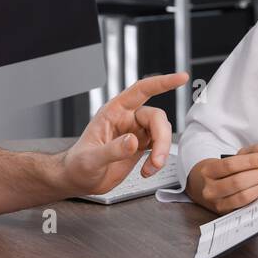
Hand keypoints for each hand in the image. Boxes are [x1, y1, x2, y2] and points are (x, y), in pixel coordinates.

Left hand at [61, 72, 187, 195]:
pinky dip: (157, 161)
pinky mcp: (140, 147)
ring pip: (160, 133)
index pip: (141, 90)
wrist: (77, 179)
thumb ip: (112, 150)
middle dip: (162, 138)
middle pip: (156, 118)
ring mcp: (135, 133)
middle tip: (157, 161)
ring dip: (161, 151)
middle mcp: (126, 119)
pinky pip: (158, 148)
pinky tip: (146, 172)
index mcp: (113, 112)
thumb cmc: (77, 165)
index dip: (162, 83)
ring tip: (149, 169)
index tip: (180, 78)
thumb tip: (133, 141)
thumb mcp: (91, 159)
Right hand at [186, 142, 257, 213]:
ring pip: (244, 196)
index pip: (230, 165)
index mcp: (207, 171)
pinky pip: (249, 205)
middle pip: (238, 182)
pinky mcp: (229, 213)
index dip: (251, 161)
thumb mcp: (234, 156)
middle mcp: (210, 190)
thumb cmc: (222, 172)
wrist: (208, 188)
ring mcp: (218, 204)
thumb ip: (252, 151)